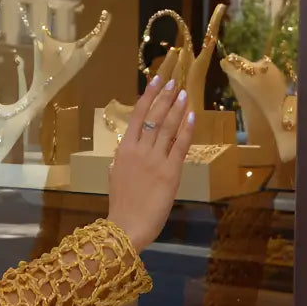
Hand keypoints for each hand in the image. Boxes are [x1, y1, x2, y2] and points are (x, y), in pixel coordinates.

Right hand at [107, 76, 194, 252]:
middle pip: (154, 116)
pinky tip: (192, 115)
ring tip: (184, 92)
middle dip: (165, 97)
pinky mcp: (170, 171)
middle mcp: (138, 150)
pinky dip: (186, 129)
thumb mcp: (114, 178)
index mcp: (123, 150)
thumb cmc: (120, 205)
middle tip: (174, 81)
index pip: (136, 116)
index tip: (156, 80)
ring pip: (167, 127)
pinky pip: (180, 145)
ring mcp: (154, 159)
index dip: (148, 96)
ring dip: (177, 108)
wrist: (127, 225)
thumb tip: (121, 155)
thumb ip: (119, 163)